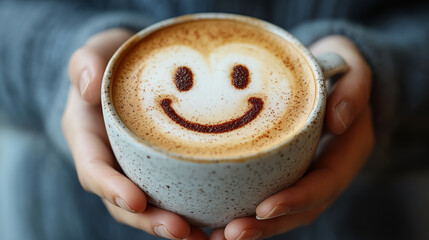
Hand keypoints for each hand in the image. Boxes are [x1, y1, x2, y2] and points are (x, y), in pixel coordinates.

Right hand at [62, 28, 206, 239]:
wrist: (126, 71)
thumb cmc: (110, 61)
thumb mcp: (93, 54)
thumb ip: (86, 65)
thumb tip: (88, 88)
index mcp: (89, 138)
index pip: (94, 170)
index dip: (111, 189)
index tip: (136, 201)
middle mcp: (112, 161)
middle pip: (124, 202)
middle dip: (150, 220)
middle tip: (181, 231)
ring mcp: (135, 167)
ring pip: (150, 206)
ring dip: (174, 225)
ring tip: (205, 237)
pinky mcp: (159, 167)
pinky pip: (172, 192)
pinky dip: (192, 210)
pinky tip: (217, 220)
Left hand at [209, 36, 373, 239]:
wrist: (334, 77)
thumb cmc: (342, 72)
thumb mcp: (357, 72)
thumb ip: (354, 92)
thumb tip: (338, 122)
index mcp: (346, 154)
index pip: (324, 185)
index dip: (297, 200)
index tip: (264, 208)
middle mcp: (326, 172)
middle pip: (301, 210)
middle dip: (268, 225)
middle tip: (232, 233)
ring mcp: (306, 174)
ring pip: (284, 211)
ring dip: (254, 227)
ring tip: (218, 236)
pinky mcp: (287, 170)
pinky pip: (268, 193)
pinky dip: (246, 210)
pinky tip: (216, 219)